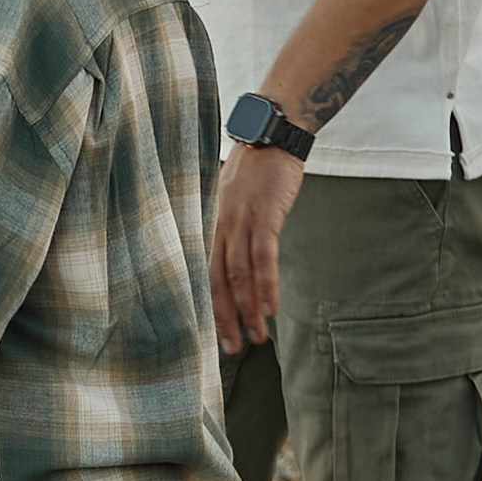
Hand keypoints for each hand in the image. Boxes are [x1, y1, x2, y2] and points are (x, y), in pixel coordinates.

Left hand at [210, 142, 303, 354]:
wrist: (273, 131)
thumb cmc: (259, 165)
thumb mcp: (240, 197)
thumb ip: (237, 224)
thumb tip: (239, 249)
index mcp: (217, 224)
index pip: (208, 274)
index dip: (213, 307)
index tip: (218, 334)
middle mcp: (223, 225)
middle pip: (218, 282)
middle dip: (225, 318)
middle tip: (232, 349)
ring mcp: (243, 220)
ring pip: (240, 275)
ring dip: (248, 310)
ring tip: (256, 338)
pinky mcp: (266, 215)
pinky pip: (263, 257)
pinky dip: (266, 285)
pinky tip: (271, 308)